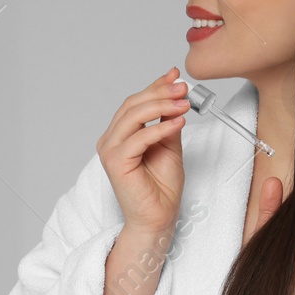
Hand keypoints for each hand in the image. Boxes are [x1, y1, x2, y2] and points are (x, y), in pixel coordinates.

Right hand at [98, 68, 188, 235]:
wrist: (158, 218)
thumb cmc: (161, 188)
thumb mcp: (170, 146)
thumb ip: (168, 123)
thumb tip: (175, 98)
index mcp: (120, 134)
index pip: (136, 103)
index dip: (155, 87)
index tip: (175, 76)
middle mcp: (111, 140)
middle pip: (133, 105)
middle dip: (160, 93)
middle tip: (182, 88)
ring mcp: (110, 151)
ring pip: (133, 117)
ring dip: (161, 106)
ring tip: (184, 104)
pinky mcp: (115, 163)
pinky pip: (139, 139)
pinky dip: (160, 128)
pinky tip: (178, 123)